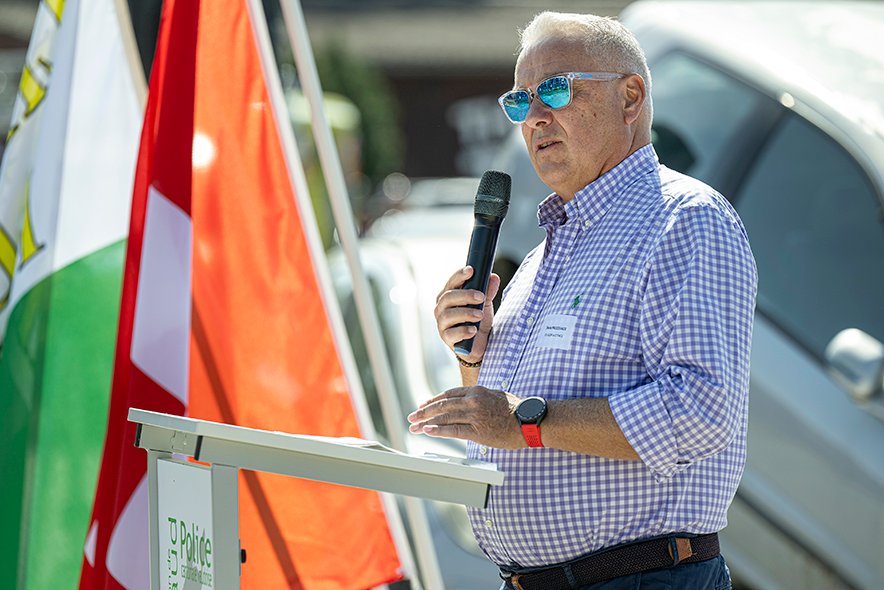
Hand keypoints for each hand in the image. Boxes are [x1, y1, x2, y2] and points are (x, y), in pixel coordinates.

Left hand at [406, 386, 526, 448]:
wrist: (530, 420)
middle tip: (412, 417)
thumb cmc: (516, 410)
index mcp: (476, 391)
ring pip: (444, 417)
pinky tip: (428, 431)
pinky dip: (438, 430)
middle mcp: (472, 400)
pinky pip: (453, 430)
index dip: (433, 401)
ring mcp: (474, 415)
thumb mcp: (495, 395)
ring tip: (414, 427)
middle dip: (424, 412)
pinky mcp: (478, 431)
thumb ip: (479, 397)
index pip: (448, 395)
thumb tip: (467, 402)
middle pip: (441, 405)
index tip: (422, 405)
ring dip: (426, 422)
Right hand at [434, 266, 500, 363]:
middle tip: (481, 296)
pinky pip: (451, 334)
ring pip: (448, 315)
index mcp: (449, 296)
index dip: (459, 275)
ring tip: (480, 315)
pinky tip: (474, 330)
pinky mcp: (447, 338)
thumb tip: (493, 277)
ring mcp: (442, 324)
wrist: (481, 343)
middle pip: (448, 297)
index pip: (451, 282)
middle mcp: (442, 308)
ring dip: (465, 313)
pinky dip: (463, 331)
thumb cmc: (478, 320)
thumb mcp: (485, 303)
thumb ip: (487, 290)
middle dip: (465, 295)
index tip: (471, 270)